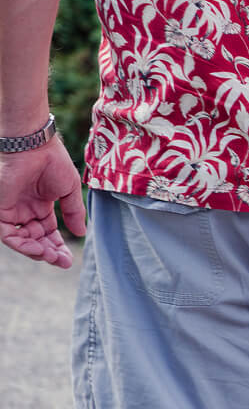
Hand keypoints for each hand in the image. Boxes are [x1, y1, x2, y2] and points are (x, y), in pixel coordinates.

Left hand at [0, 138, 86, 267]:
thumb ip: (73, 212)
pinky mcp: (1, 210)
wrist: (35, 146)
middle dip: (49, 253)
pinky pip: (8, 235)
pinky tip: (38, 249)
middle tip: (62, 262)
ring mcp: (13, 211)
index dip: (58, 246)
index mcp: (41, 206)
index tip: (68, 259)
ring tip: (51, 257)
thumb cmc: (53, 162)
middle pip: (36, 240)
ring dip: (36, 252)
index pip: (48, 233)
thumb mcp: (69, 191)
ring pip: (22, 240)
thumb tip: (81, 233)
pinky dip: (22, 244)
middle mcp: (25, 211)